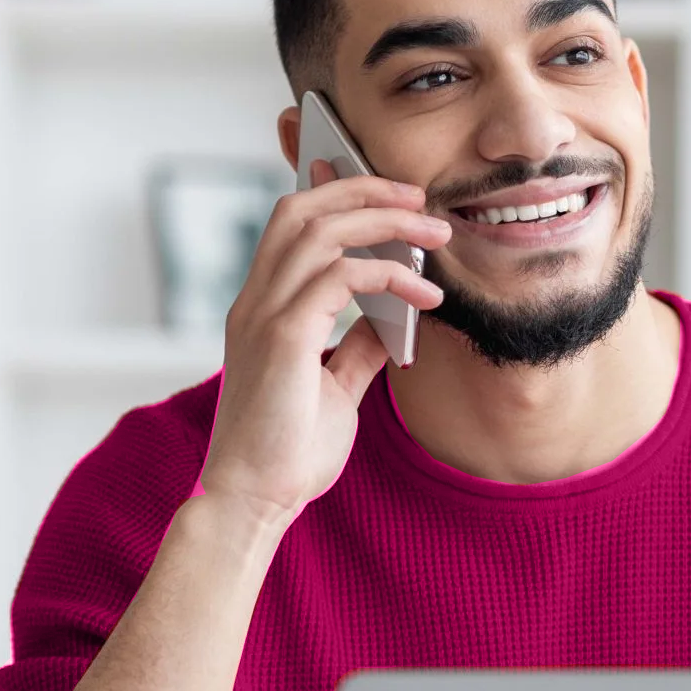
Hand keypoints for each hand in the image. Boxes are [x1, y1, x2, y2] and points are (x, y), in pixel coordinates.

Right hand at [198, 160, 447, 527]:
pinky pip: (339, 277)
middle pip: (302, 209)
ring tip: (435, 234)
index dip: (334, 193)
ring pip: (319, 229)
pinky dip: (388, 274)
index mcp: (263, 309)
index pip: (291, 225)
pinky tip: (423, 296)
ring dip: (384, 222)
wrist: (255, 500)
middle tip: (419, 197)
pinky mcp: (283, 336)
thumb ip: (357, 348)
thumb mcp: (335, 389)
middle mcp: (256, 302)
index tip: (386, 191)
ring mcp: (264, 315)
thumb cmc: (289, 454)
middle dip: (362, 190)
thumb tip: (391, 319)